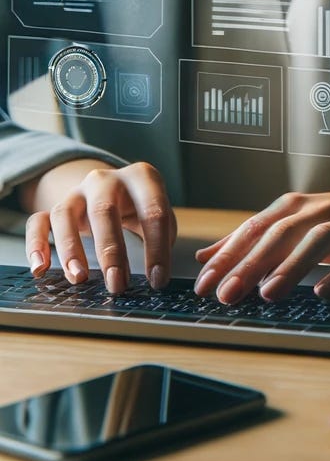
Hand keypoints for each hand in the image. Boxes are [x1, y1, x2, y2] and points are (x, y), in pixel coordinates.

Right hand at [20, 160, 176, 292]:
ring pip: (64, 215)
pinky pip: (37, 221)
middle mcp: (106, 179)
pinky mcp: (56, 205)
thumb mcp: (161, 213)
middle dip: (111, 251)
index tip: (157, 279)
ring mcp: (77, 191)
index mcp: (142, 177)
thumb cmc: (143, 205)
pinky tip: (39, 269)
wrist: (116, 185)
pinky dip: (35, 244)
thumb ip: (163, 236)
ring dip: (70, 248)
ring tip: (78, 278)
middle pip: (104, 211)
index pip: (153, 211)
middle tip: (116, 284)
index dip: (157, 248)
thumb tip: (158, 275)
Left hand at [193, 172, 329, 304]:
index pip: (255, 229)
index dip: (229, 255)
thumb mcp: (298, 222)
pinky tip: (324, 292)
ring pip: (317, 240)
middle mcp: (320, 211)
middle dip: (251, 263)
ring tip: (268, 293)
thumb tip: (208, 256)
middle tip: (226, 292)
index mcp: (296, 207)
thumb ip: (255, 239)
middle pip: (281, 234)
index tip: (204, 284)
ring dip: (291, 266)